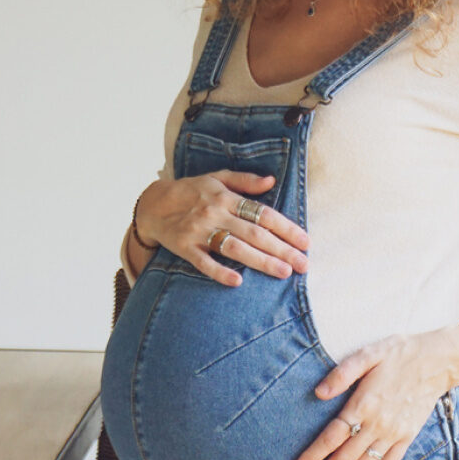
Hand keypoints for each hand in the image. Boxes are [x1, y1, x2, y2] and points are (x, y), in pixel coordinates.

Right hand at [134, 171, 308, 285]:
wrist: (153, 204)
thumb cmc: (190, 191)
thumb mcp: (216, 177)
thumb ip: (245, 180)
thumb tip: (272, 181)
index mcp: (226, 197)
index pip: (263, 213)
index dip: (286, 227)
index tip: (305, 241)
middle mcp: (215, 213)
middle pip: (254, 234)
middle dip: (282, 250)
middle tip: (304, 264)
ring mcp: (199, 231)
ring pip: (235, 248)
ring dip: (261, 261)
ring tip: (283, 273)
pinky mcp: (184, 247)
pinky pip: (203, 262)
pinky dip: (219, 272)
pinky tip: (237, 282)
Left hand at [292, 330, 458, 459]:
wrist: (438, 361)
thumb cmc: (398, 353)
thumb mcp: (368, 353)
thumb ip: (342, 372)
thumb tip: (319, 392)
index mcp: (364, 404)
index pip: (332, 437)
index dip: (313, 456)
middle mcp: (378, 424)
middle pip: (345, 459)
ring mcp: (394, 434)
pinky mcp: (407, 437)